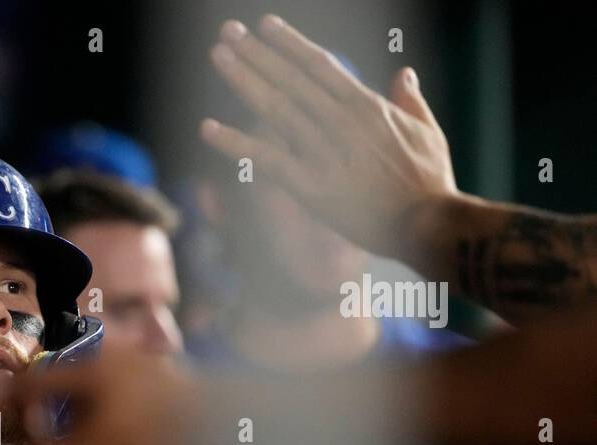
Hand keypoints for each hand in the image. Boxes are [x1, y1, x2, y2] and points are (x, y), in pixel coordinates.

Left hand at [200, 15, 458, 263]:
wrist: (428, 224)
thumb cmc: (431, 182)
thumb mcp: (427, 131)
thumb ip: (410, 100)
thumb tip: (404, 72)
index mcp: (366, 106)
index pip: (320, 66)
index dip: (290, 45)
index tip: (266, 26)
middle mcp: (341, 122)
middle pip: (290, 79)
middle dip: (257, 54)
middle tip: (228, 32)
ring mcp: (324, 152)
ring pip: (276, 108)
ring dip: (244, 80)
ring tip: (218, 55)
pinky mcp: (311, 186)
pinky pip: (266, 160)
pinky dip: (235, 143)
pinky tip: (207, 128)